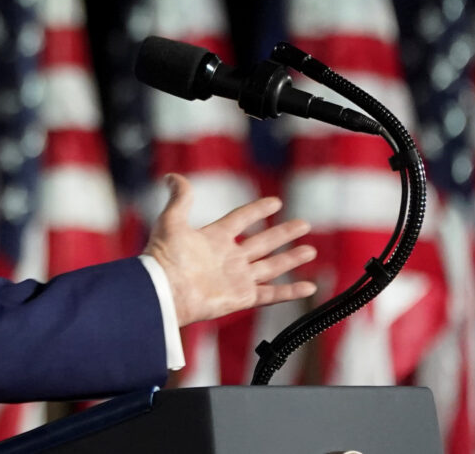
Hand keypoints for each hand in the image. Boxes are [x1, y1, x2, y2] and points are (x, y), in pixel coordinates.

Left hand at [143, 174, 316, 326]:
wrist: (164, 290)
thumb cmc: (164, 257)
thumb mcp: (172, 221)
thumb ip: (180, 198)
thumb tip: (172, 176)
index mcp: (214, 238)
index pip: (241, 219)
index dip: (258, 210)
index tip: (276, 202)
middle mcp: (228, 257)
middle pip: (262, 242)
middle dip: (283, 234)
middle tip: (304, 224)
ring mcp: (236, 278)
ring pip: (271, 266)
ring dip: (291, 259)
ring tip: (310, 251)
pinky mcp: (242, 297)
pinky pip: (272, 294)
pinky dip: (291, 291)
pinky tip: (310, 287)